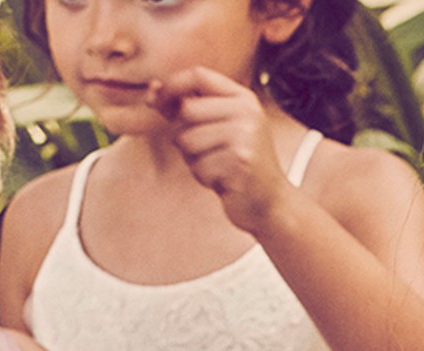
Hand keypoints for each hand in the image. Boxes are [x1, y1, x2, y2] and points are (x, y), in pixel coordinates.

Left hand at [149, 67, 292, 234]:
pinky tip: (224, 181)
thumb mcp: (215, 129)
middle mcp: (248, 113)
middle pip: (186, 109)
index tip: (157, 100)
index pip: (199, 75)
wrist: (271, 202)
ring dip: (193, 159)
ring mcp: (246, 136)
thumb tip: (153, 89)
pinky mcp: (241, 162)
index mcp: (244, 99)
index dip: (172, 85)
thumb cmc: (237, 164)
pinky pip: (198, 166)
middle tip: (206, 151)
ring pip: (187, 139)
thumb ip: (185, 108)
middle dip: (182, 134)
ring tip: (217, 166)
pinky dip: (204, 177)